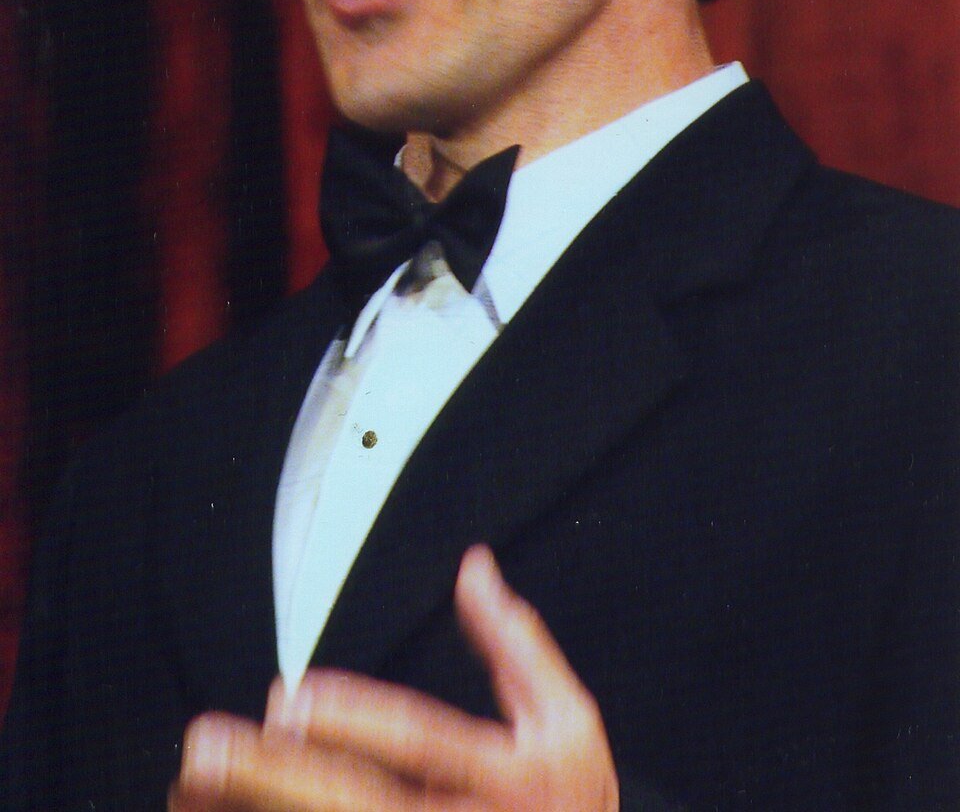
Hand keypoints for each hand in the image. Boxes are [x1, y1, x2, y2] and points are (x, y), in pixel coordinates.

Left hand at [169, 544, 618, 810]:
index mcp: (507, 777)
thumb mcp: (565, 720)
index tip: (295, 695)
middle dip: (274, 778)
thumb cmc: (571, 806)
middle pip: (360, 803)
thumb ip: (517, 643)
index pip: (423, 741)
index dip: (357, 717)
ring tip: (191, 790)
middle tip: (207, 751)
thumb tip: (473, 569)